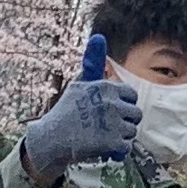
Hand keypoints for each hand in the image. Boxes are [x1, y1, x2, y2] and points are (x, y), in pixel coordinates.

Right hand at [20, 33, 141, 181]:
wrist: (51, 139)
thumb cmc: (66, 111)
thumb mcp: (78, 85)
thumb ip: (92, 65)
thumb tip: (98, 37)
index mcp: (106, 87)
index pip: (131, 95)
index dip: (123, 104)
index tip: (111, 110)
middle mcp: (112, 103)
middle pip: (135, 114)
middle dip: (124, 121)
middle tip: (107, 126)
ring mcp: (113, 123)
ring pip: (132, 131)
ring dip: (120, 136)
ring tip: (102, 136)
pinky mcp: (112, 143)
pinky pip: (127, 147)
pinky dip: (117, 151)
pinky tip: (104, 148)